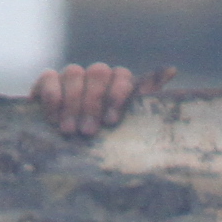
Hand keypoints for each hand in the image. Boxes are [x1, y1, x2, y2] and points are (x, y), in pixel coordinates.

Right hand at [32, 62, 173, 136]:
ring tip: (70, 132)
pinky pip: (49, 77)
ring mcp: (72, 77)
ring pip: (74, 73)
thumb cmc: (106, 142)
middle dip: (93, 103)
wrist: (67, 152)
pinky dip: (51, 96)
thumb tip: (173, 70)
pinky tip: (52, 118)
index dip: (117, 95)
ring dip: (72, 103)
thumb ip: (147, 99)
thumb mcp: (129, 127)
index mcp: (119, 85)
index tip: (111, 121)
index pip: (123, 76)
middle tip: (88, 132)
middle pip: (98, 72)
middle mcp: (96, 77)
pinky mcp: (48, 82)